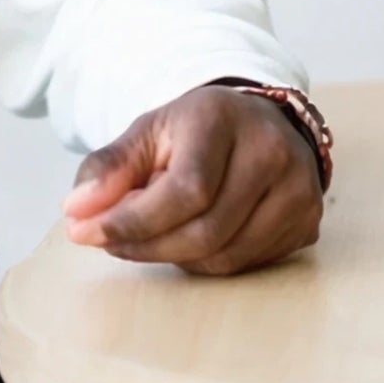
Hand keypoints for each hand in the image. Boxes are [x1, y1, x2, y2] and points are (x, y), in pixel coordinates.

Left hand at [61, 84, 323, 274]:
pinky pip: (247, 263)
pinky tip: (185, 237)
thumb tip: (75, 212)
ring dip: (173, 256)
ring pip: (225, 256)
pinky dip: (205, 261)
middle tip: (106, 240)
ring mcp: (298, 191)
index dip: (133, 220)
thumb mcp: (147, 133)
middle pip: (205, 230)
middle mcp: (272, 153)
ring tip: (146, 234)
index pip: (184, 189)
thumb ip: (109, 167)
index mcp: (223, 119)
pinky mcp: (308, 222)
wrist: (260, 123)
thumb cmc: (196, 131)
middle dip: (145, 245)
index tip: (85, 233)